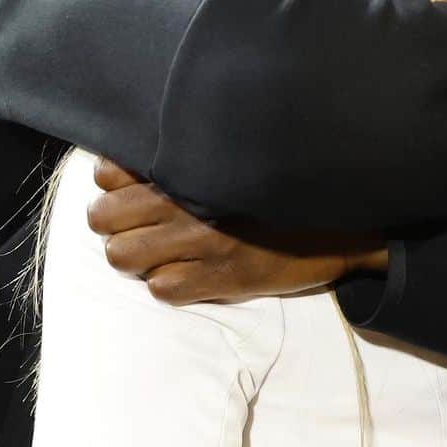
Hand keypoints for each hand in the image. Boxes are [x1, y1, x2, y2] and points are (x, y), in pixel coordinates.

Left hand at [87, 158, 387, 305]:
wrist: (342, 222)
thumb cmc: (284, 185)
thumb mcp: (237, 158)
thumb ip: (190, 158)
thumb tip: (130, 163)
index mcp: (193, 167)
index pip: (111, 174)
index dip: (112, 186)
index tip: (127, 189)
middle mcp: (190, 201)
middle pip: (104, 219)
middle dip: (113, 224)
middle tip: (137, 226)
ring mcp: (204, 243)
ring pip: (122, 257)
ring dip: (135, 256)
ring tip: (158, 252)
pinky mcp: (221, 279)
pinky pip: (161, 289)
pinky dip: (168, 283)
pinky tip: (188, 272)